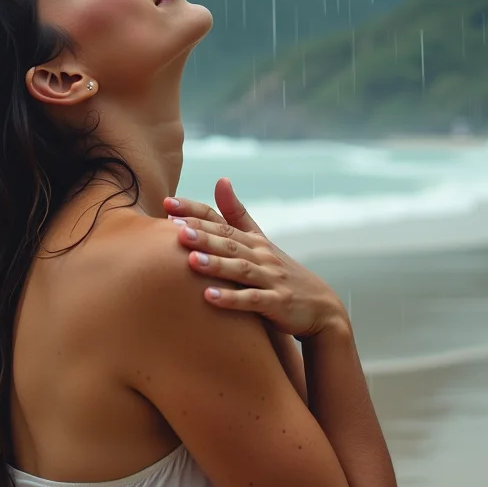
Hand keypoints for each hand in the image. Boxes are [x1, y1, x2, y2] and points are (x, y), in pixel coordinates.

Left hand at [165, 178, 346, 339]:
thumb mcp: (260, 241)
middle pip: (229, 242)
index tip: (167, 203)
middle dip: (203, 235)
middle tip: (176, 229)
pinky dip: (232, 299)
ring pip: (241, 269)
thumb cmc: (280, 273)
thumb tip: (220, 179)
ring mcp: (270, 279)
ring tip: (191, 260)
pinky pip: (253, 300)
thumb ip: (237, 214)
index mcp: (253, 241)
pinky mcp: (277, 303)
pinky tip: (209, 297)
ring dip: (217, 264)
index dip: (195, 211)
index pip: (221, 220)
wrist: (320, 307)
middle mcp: (261, 256)